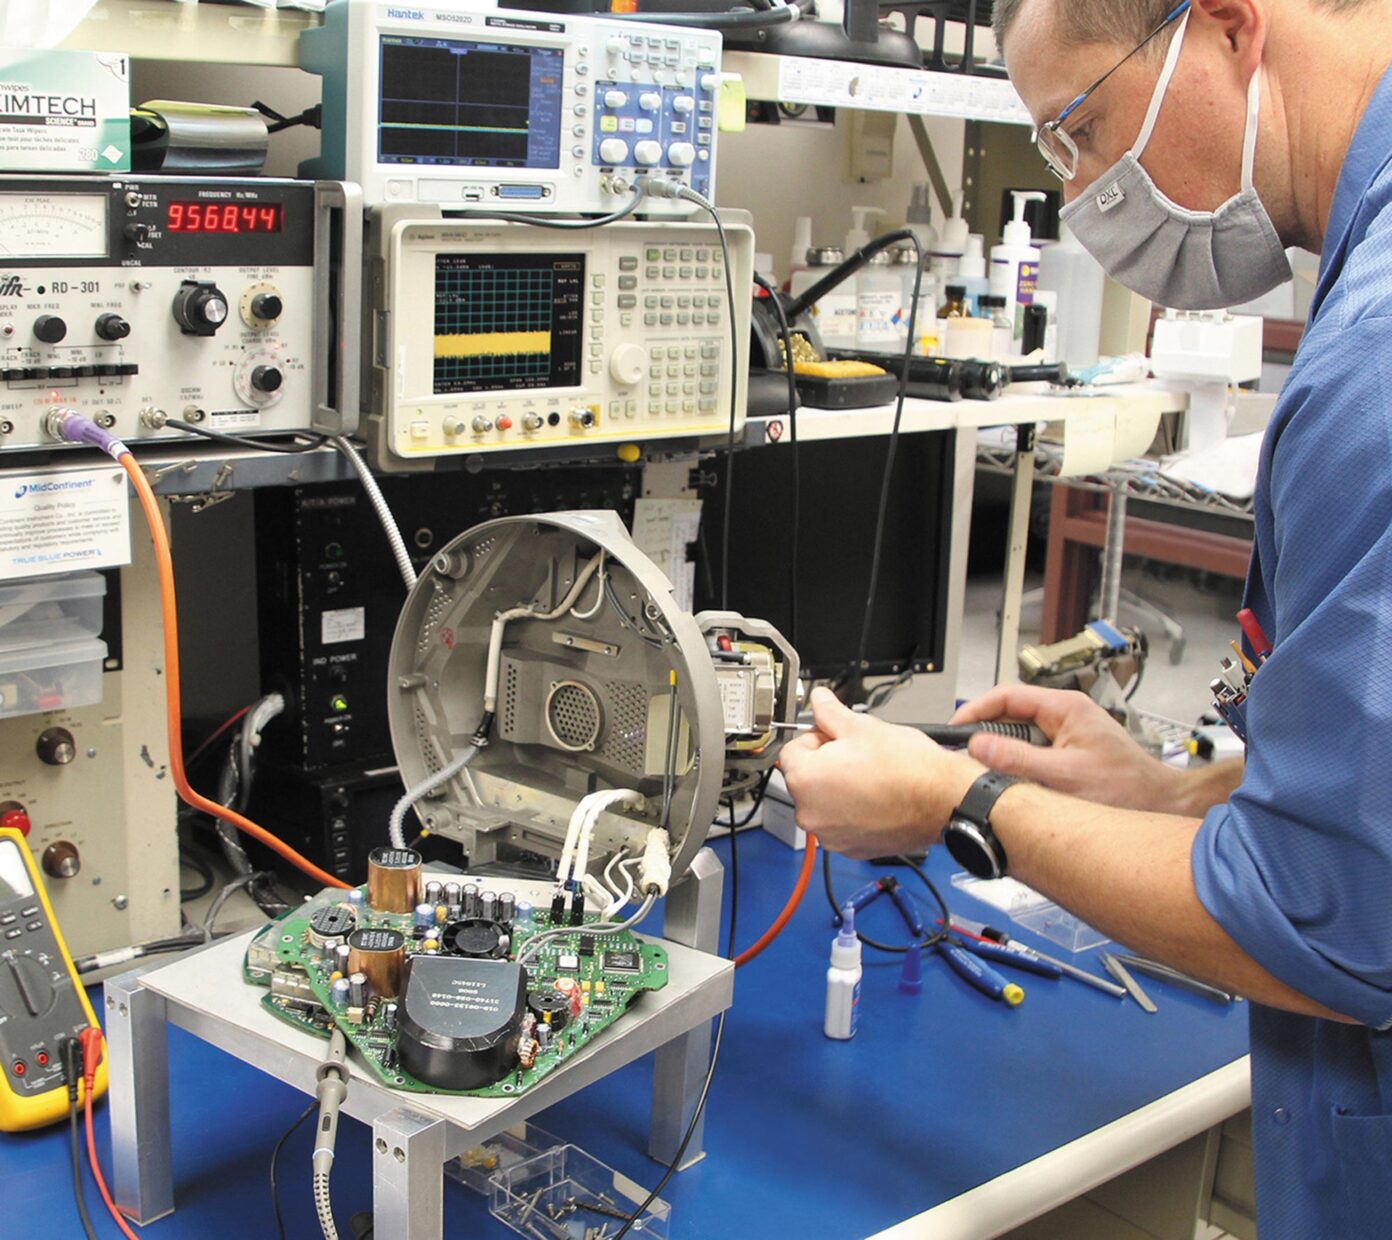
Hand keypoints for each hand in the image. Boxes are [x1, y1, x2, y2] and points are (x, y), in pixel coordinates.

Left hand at [779, 688, 982, 859]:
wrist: (944, 801)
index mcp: (805, 780)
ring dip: (839, 788)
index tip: (837, 737)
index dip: (817, 738)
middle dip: (826, 764)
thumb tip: (819, 700)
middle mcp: (810, 813)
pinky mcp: (851, 848)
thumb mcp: (863, 727)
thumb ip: (830, 713)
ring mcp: (830, 835)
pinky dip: (853, 811)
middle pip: (806, 778)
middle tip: (858, 755)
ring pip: (823, 802)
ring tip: (871, 776)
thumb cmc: (908, 769)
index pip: (792, 750)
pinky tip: (876, 797)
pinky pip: (841, 823)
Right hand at [950, 684, 1180, 811]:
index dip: (975, 711)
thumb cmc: (1127, 788)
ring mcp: (1069, 730)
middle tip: (968, 758)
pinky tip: (1018, 782)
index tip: (955, 730)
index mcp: (1064, 707)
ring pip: (1021, 736)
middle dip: (987, 736)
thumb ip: (1017, 761)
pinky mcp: (1071, 749)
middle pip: (1010, 715)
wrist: (1161, 804)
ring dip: (1005, 754)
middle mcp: (1066, 713)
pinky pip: (1034, 750)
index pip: (1006, 696)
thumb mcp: (1063, 776)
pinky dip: (1021, 765)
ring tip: (993, 773)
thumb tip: (978, 748)